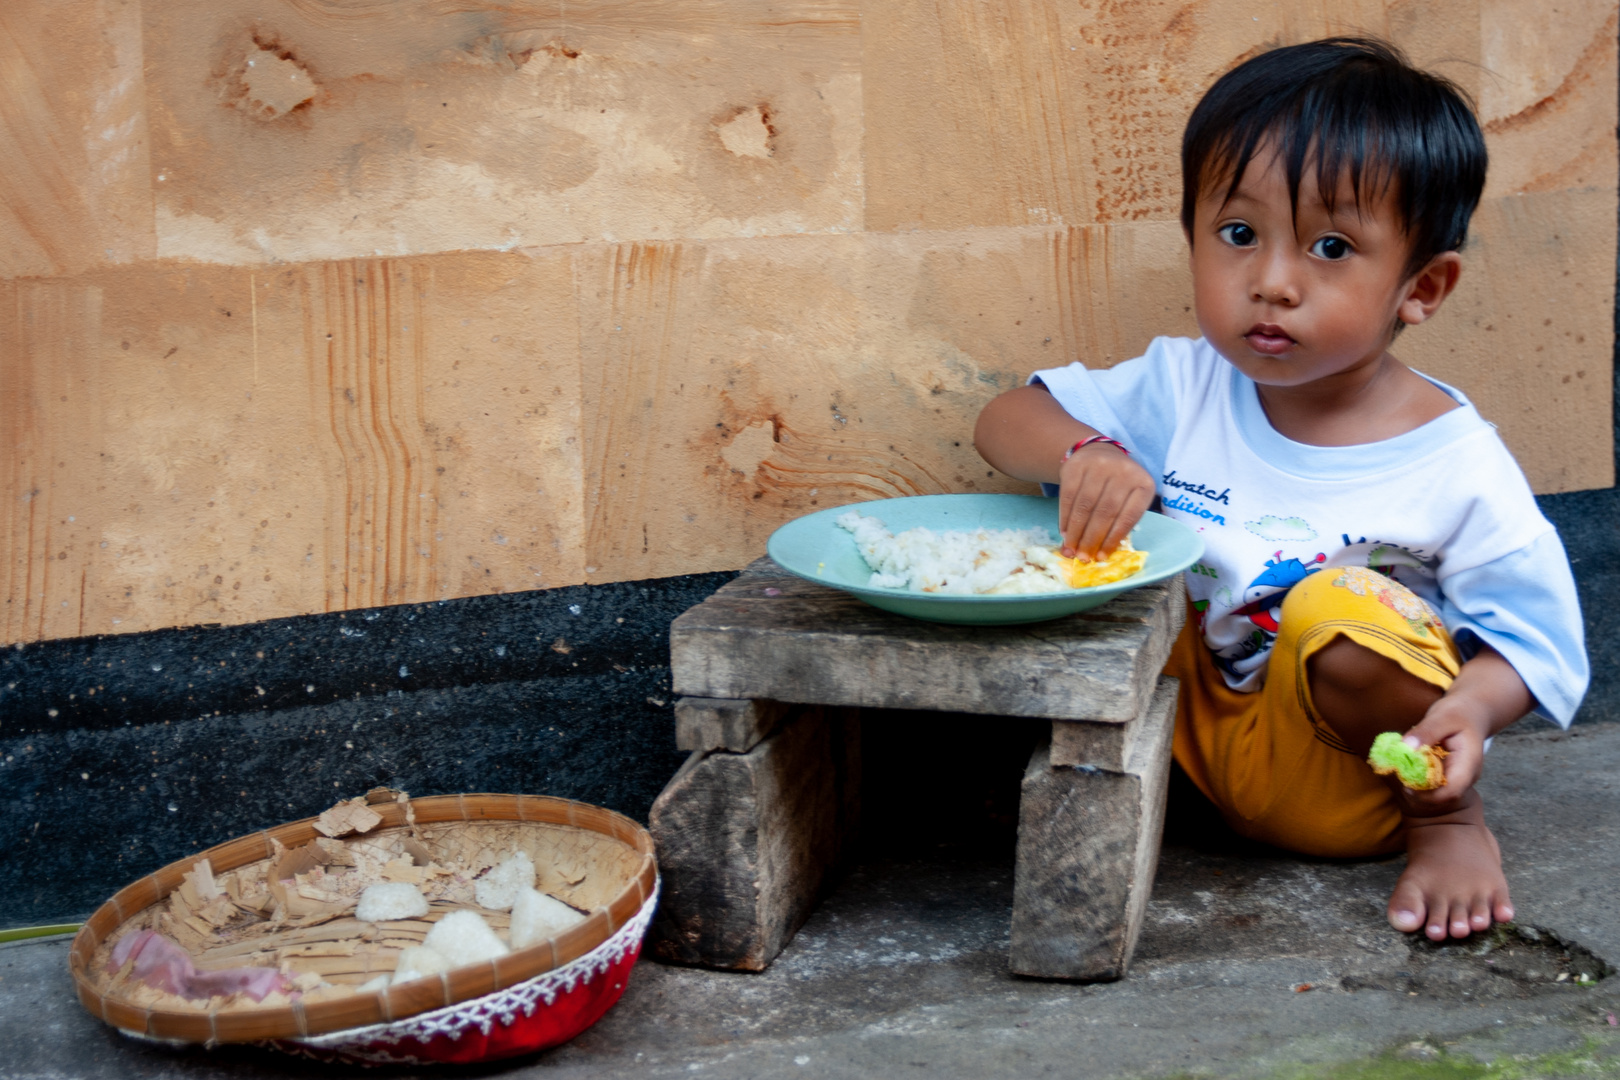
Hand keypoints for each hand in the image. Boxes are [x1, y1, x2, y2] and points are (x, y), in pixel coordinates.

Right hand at [1057, 443, 1156, 559]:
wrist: (1099, 453)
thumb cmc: (1118, 484)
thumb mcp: (1129, 497)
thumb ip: (1121, 520)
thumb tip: (1101, 553)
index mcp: (1143, 484)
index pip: (1128, 517)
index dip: (1112, 539)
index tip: (1101, 557)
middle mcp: (1123, 472)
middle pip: (1105, 512)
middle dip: (1091, 539)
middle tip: (1082, 558)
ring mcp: (1099, 466)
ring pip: (1084, 506)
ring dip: (1076, 532)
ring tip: (1071, 549)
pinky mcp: (1077, 466)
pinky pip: (1068, 496)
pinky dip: (1065, 518)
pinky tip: (1064, 532)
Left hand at [1400, 695, 1491, 813]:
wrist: (1471, 712)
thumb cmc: (1459, 713)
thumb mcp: (1442, 717)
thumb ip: (1426, 732)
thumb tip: (1406, 747)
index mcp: (1469, 764)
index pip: (1452, 792)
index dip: (1428, 795)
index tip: (1406, 785)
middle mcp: (1466, 776)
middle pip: (1442, 796)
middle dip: (1418, 791)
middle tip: (1398, 775)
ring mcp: (1458, 776)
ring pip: (1436, 792)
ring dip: (1416, 785)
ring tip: (1401, 768)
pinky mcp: (1448, 773)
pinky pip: (1432, 782)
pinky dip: (1418, 777)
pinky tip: (1407, 765)